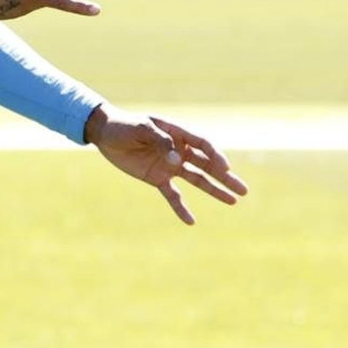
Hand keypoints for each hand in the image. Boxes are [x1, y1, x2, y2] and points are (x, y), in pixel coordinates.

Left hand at [83, 104, 248, 224]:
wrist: (105, 133)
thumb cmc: (124, 125)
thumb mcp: (141, 128)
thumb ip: (160, 141)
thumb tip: (176, 159)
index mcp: (177, 133)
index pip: (203, 144)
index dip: (215, 156)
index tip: (225, 169)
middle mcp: (178, 150)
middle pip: (207, 164)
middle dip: (225, 176)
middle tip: (243, 190)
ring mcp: (169, 165)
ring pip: (197, 179)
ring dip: (214, 190)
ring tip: (233, 201)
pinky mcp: (157, 178)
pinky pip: (173, 195)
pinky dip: (181, 207)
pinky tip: (191, 221)